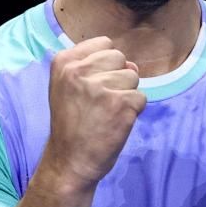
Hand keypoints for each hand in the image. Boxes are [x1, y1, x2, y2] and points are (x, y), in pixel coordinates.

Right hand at [45, 37, 145, 188]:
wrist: (69, 162)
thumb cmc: (71, 125)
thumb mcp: (68, 87)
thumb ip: (95, 68)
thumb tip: (132, 65)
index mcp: (64, 62)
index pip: (104, 44)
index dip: (105, 65)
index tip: (93, 86)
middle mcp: (80, 71)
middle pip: (120, 58)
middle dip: (117, 78)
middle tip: (100, 103)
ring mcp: (100, 87)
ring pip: (132, 77)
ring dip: (126, 96)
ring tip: (106, 114)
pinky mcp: (120, 105)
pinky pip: (141, 98)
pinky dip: (134, 112)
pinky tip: (115, 123)